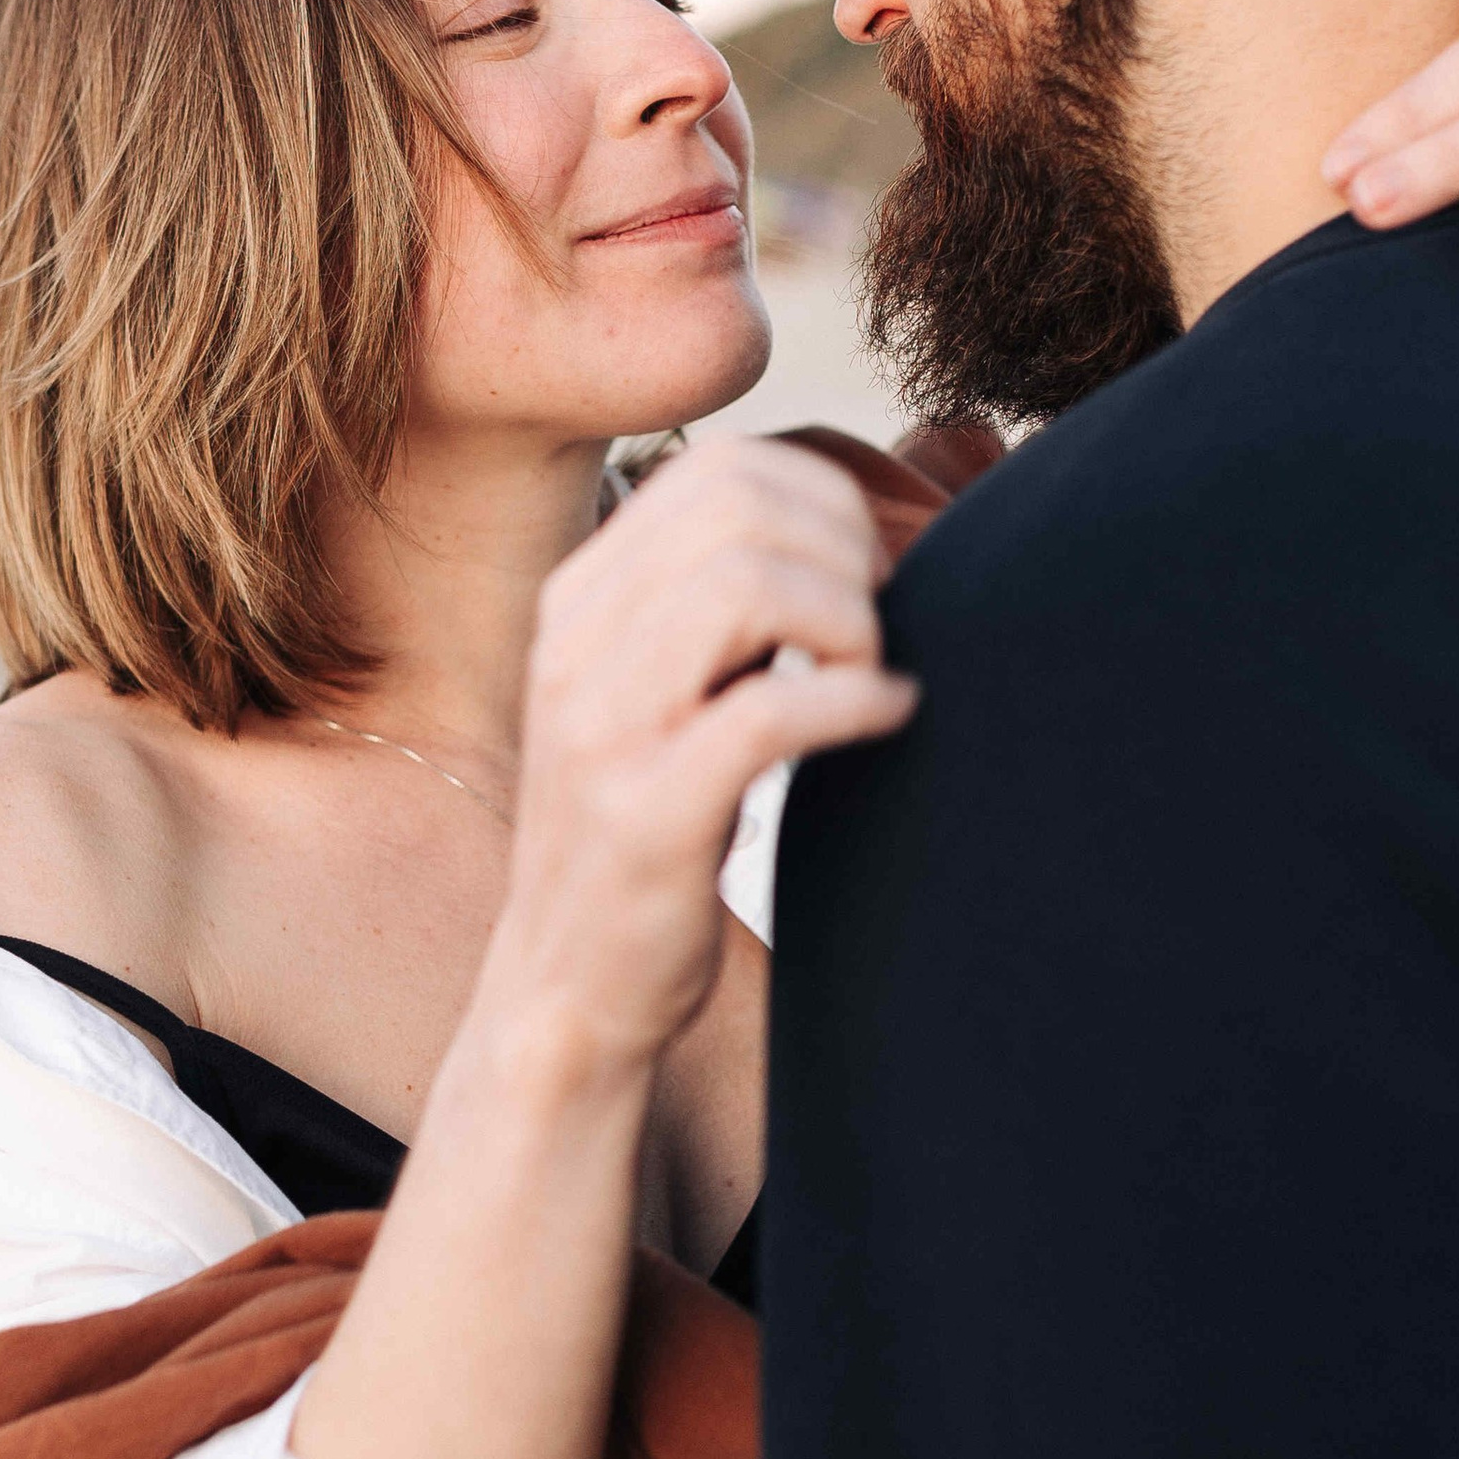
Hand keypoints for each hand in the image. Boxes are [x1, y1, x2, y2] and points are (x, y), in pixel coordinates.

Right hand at [487, 441, 916, 1079]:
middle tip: (876, 627)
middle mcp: (574, 646)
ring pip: (751, 586)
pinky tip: (890, 718)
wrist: (568, 988)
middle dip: (844, 551)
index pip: (716, 469)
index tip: (864, 571)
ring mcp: (601, 727)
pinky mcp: (646, 812)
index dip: (822, 498)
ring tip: (871, 674)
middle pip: (740, 509)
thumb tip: (842, 529)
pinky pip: (771, 712)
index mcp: (578, 600)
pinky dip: (859, 702)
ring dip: (849, 621)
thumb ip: (715, 609)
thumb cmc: (644, 836)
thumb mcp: (656, 693)